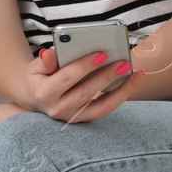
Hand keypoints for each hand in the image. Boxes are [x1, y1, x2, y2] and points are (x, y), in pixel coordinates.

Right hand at [22, 46, 144, 123]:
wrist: (36, 101)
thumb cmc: (39, 79)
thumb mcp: (35, 68)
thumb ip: (44, 61)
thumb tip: (49, 53)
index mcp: (44, 94)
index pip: (67, 78)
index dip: (84, 66)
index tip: (102, 54)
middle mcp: (59, 109)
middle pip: (87, 93)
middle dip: (107, 77)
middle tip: (124, 63)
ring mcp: (74, 117)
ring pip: (102, 106)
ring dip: (122, 90)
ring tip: (137, 74)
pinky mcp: (86, 119)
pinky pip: (106, 108)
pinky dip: (122, 95)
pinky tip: (133, 81)